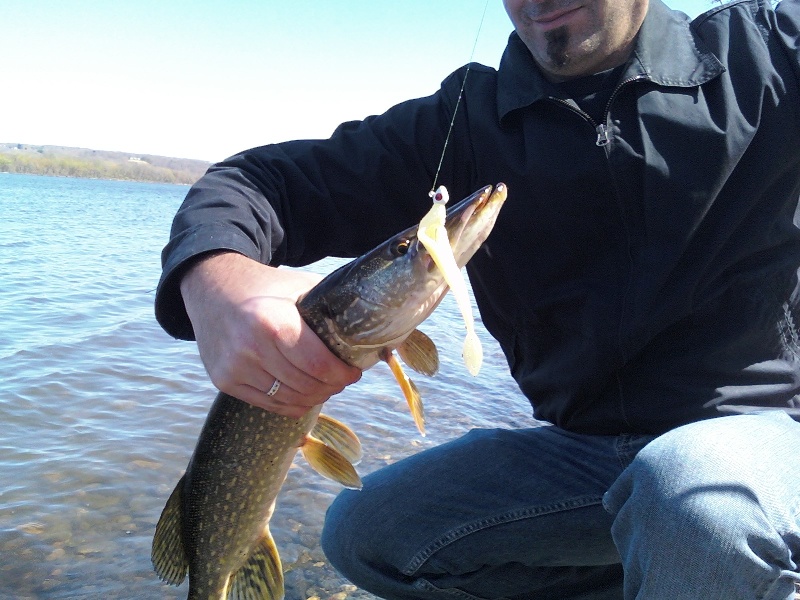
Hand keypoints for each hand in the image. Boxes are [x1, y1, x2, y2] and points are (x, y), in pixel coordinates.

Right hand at [180, 252, 361, 416]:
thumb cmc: (265, 287)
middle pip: (307, 386)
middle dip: (332, 386)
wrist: (210, 288)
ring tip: (324, 384)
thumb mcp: (300, 286)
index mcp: (273, 323)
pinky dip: (293, 403)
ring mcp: (234, 368)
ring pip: (290, 400)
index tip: (354, 371)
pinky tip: (303, 391)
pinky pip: (270, 405)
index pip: (319, 366)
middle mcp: (250, 349)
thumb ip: (332, 306)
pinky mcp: (224, 381)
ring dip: (315, 396)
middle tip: (342, 378)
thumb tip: (376, 322)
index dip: (343, 374)